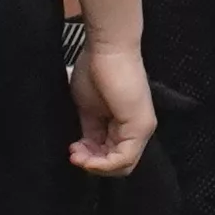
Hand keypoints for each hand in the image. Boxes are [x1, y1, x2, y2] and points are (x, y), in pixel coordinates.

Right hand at [70, 25, 156, 177]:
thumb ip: (90, 131)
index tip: (72, 149)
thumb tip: (84, 148)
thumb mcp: (88, 109)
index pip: (112, 156)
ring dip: (95, 165)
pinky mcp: (140, 126)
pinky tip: (85, 155)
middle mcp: (137, 129)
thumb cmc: (96, 69)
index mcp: (125, 124)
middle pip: (118, 165)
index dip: (90, 159)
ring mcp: (142, 129)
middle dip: (92, 164)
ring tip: (76, 153)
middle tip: (73, 154)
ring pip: (122, 166)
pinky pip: (124, 159)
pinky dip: (102, 163)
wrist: (107, 48)